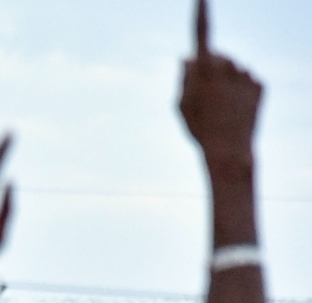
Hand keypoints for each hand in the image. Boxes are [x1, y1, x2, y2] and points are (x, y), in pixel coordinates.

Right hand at [179, 0, 261, 157]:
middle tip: (202, 97)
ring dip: (225, 80)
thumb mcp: (181, 103)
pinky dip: (239, 90)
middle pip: (215, 56)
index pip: (201, 33)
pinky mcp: (260, 84)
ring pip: (232, 68)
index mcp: (204, 69)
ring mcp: (246, 74)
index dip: (200, 13)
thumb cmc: (199, 128)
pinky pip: (246, 80)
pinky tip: (235, 109)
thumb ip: (184, 77)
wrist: (230, 150)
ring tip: (220, 107)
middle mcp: (228, 66)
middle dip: (208, 68)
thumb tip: (188, 57)